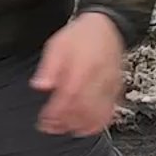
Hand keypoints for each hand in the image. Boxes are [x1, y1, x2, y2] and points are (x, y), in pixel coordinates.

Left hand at [31, 13, 127, 136]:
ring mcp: (109, 86)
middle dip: (64, 123)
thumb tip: (40, 85)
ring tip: (64, 129)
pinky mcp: (115, 90)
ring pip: (97, 114)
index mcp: (83, 67)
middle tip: (50, 127)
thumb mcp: (58, 45)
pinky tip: (85, 127)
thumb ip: (49, 67)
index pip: (69, 96)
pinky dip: (97, 123)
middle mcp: (99, 79)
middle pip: (83, 109)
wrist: (107, 26)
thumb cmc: (81, 36)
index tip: (44, 120)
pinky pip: (109, 112)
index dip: (56, 112)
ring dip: (79, 126)